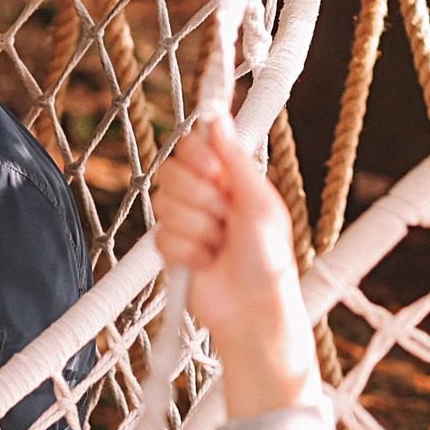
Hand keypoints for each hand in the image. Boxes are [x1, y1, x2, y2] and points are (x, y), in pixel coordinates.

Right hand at [151, 119, 317, 417]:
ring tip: (219, 246)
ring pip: (164, 205)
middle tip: (225, 219)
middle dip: (200, 199)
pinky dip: (186, 253)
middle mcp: (205, 195)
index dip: (198, 157)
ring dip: (197, 230)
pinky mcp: (171, 249)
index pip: (193, 145)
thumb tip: (217, 119)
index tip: (214, 173)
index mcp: (229, 178)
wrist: (252, 310)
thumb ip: (235, 161)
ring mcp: (186, 222)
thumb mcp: (260, 204)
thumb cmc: (269, 261)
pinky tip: (205, 262)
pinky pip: (160, 237)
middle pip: (171, 171)